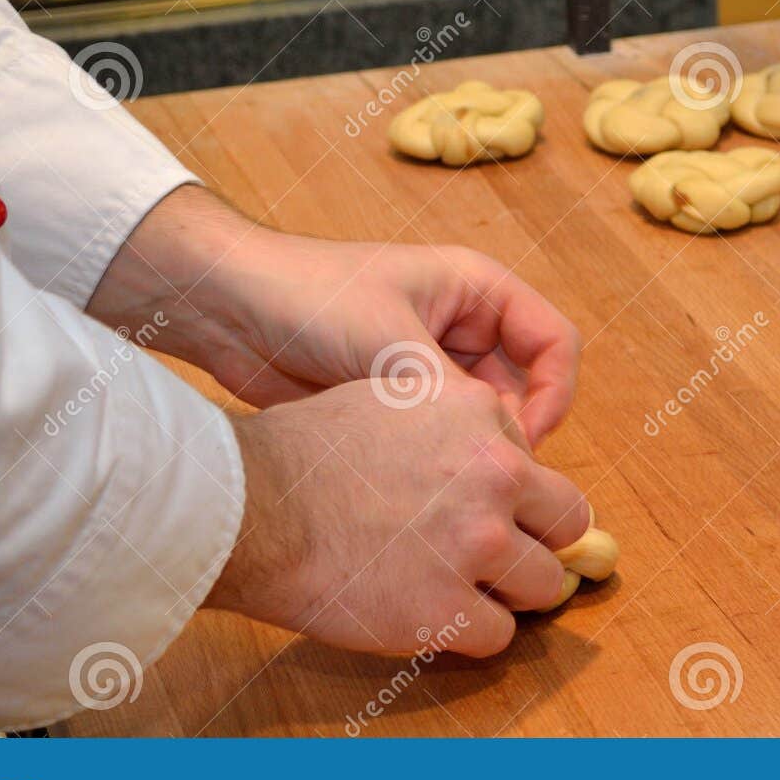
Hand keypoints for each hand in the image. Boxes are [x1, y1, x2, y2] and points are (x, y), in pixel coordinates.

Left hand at [89, 186, 579, 444]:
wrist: (225, 309)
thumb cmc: (307, 296)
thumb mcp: (387, 341)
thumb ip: (449, 397)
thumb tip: (498, 456)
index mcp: (476, 290)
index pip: (555, 343)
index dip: (553, 394)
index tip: (521, 440)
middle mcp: (462, 327)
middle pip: (525, 390)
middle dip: (511, 436)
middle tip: (484, 481)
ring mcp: (430, 368)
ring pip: (483, 424)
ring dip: (473, 455)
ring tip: (446, 488)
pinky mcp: (398, 406)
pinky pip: (441, 441)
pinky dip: (439, 467)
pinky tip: (416, 488)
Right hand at [204, 375, 589, 654]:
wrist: (253, 508)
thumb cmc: (305, 453)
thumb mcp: (392, 397)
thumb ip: (453, 420)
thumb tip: (496, 447)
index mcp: (480, 414)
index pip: (537, 461)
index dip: (511, 491)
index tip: (479, 506)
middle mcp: (493, 474)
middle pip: (569, 520)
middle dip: (539, 539)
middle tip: (498, 554)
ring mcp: (475, 545)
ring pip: (546, 584)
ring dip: (510, 590)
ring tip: (461, 587)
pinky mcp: (449, 610)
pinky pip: (499, 635)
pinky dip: (470, 633)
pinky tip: (430, 615)